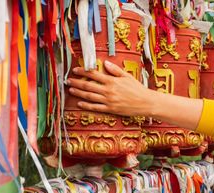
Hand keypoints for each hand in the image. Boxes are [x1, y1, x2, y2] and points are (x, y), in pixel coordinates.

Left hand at [67, 60, 203, 129]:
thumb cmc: (137, 89)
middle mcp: (108, 90)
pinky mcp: (110, 109)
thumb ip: (115, 70)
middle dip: (77, 82)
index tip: (75, 70)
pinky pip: (95, 107)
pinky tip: (79, 103)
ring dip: (79, 92)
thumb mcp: (127, 76)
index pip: (94, 74)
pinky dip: (86, 105)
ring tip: (71, 89)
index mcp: (112, 81)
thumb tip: (105, 63)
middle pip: (89, 85)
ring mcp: (108, 100)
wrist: (145, 102)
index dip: (83, 72)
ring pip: (90, 96)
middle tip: (68, 80)